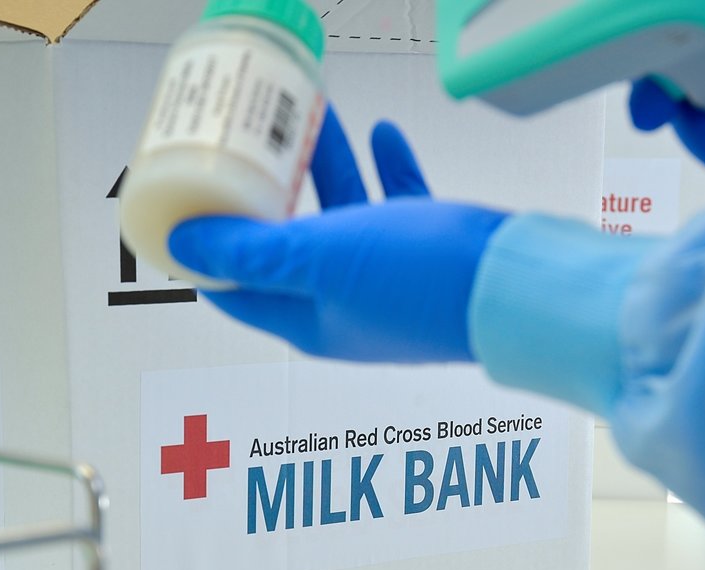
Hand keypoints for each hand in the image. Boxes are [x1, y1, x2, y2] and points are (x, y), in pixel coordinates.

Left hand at [168, 108, 506, 362]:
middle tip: (245, 141)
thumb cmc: (423, 284)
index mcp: (309, 319)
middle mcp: (344, 304)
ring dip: (324, 164)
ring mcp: (387, 281)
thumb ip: (254, 250)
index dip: (205, 243)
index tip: (187, 196)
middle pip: (286, 240)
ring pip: (342, 214)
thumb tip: (185, 244)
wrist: (520, 291)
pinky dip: (384, 169)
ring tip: (311, 114)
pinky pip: (396, 206)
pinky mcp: (429, 257)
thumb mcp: (321, 258)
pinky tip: (381, 134)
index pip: (236, 284)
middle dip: (263, 188)